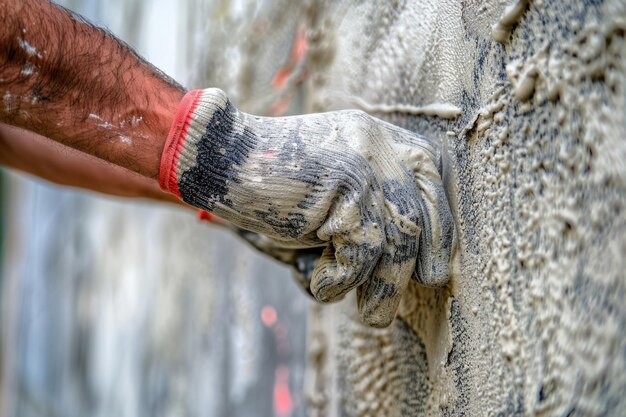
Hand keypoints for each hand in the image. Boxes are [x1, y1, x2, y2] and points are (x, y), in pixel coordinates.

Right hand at [160, 88, 453, 326]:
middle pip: (421, 214)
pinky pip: (363, 252)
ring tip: (369, 314)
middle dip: (416, 266)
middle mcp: (379, 144)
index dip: (439, 227)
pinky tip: (310, 276)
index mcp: (378, 138)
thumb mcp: (327, 195)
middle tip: (394, 301)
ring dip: (381, 288)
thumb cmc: (272, 188)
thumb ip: (366, 217)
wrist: (220, 158)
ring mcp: (366, 161)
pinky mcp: (349, 185)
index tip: (430, 268)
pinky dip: (337, 280)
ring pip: (398, 241)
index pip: (433, 176)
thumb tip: (410, 271)